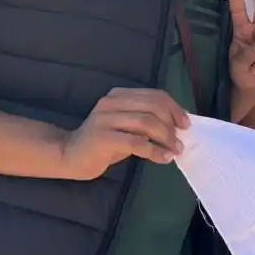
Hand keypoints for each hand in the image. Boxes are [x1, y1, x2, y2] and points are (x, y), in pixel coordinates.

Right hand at [58, 88, 188, 179]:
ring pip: (147, 123)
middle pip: (154, 107)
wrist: (70, 156)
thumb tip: (177, 126)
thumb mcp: (126, 127)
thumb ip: (146, 121)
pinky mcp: (103, 137)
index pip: (155, 95)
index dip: (174, 108)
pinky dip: (154, 150)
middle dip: (171, 125)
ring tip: (174, 151)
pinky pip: (136, 142)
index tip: (185, 125)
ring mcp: (105, 118)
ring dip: (166, 138)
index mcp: (120, 95)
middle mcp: (112, 102)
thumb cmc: (103, 143)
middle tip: (179, 142)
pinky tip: (162, 158)